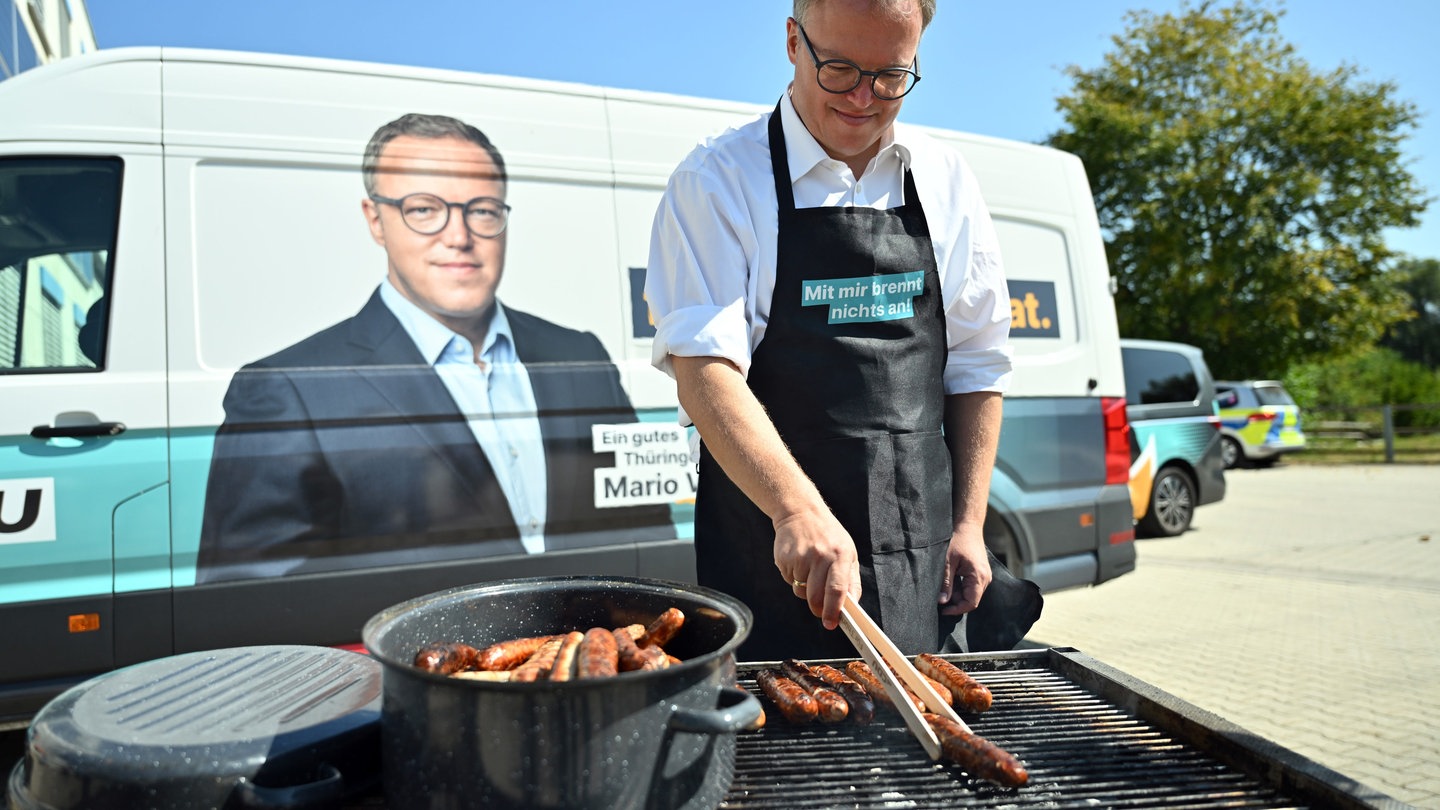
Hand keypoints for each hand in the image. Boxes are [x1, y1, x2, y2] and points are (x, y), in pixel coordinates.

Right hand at [772, 509, 859, 630]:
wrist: (800, 512)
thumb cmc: (828, 536)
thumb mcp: (848, 552)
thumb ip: (851, 580)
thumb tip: (852, 606)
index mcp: (840, 555)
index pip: (837, 589)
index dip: (833, 610)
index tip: (831, 623)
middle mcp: (820, 555)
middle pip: (815, 596)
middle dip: (817, 609)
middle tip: (819, 611)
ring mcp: (801, 556)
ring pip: (801, 591)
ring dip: (805, 590)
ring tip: (809, 571)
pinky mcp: (784, 558)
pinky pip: (789, 581)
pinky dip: (794, 579)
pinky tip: (798, 563)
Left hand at [939, 524, 991, 614]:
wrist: (968, 526)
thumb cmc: (958, 541)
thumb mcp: (947, 562)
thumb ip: (946, 583)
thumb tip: (942, 602)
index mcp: (979, 576)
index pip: (971, 603)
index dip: (956, 610)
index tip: (943, 610)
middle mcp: (985, 578)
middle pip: (971, 600)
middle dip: (955, 601)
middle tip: (940, 594)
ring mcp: (985, 576)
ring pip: (970, 593)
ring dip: (957, 593)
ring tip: (945, 582)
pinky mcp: (981, 573)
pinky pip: (971, 586)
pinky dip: (960, 586)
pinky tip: (951, 578)